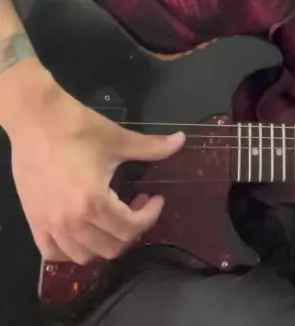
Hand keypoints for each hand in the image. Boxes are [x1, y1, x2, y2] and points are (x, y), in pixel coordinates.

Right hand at [8, 79, 184, 264]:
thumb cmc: (77, 127)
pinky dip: (72, 249)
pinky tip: (82, 230)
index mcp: (92, 203)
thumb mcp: (117, 138)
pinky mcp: (34, 221)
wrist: (35, 118)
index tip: (155, 198)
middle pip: (110, 248)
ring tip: (111, 217)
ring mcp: (49, 225)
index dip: (149, 216)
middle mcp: (70, 222)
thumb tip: (180, 141)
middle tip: (136, 205)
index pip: (130, 229)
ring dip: (104, 242)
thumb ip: (151, 147)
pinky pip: (54, 253)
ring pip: (84, 256)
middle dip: (131, 230)